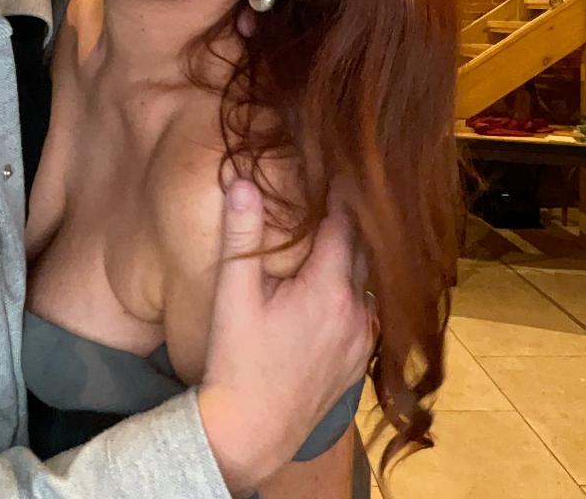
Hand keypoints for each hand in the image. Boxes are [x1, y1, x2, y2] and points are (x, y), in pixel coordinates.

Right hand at [198, 180, 374, 497]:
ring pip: (366, 280)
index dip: (339, 194)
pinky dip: (351, 289)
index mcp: (328, 289)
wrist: (250, 431)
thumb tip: (243, 181)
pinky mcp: (360, 358)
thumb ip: (241, 235)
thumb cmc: (237, 360)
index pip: (345, 224)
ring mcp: (363, 337)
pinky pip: (365, 309)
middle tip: (335, 192)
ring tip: (333, 234)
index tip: (333, 168)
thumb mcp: (233, 294)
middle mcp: (356, 311)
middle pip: (363, 249)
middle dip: (348, 222)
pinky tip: (332, 284)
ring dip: (352, 257)